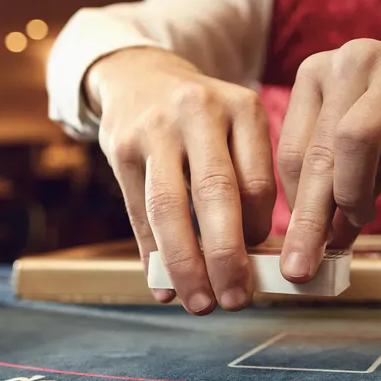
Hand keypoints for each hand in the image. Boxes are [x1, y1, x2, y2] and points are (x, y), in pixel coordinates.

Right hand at [86, 48, 275, 313]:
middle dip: (227, 255)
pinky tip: (162, 287)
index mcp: (242, 108)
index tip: (258, 264)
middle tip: (236, 301)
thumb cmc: (202, 120)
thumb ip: (246, 183)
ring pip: (170, 207)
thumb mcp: (235, 128)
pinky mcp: (121, 147)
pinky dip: (152, 255)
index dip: (258, 231)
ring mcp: (156, 129)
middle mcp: (199, 111)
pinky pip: (138, 211)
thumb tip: (254, 261)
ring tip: (200, 303)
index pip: (257, 182)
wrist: (140, 76)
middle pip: (215, 193)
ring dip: (185, 264)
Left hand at [275, 31, 380, 281]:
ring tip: (364, 217)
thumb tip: (318, 248)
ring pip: (356, 140)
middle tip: (303, 268)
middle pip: (320, 151)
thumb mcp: (363, 145)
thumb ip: (339, 187)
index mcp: (318, 72)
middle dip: (310, 219)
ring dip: (355, 194)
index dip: (296, 207)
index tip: (301, 245)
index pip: (294, 151)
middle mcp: (352, 62)